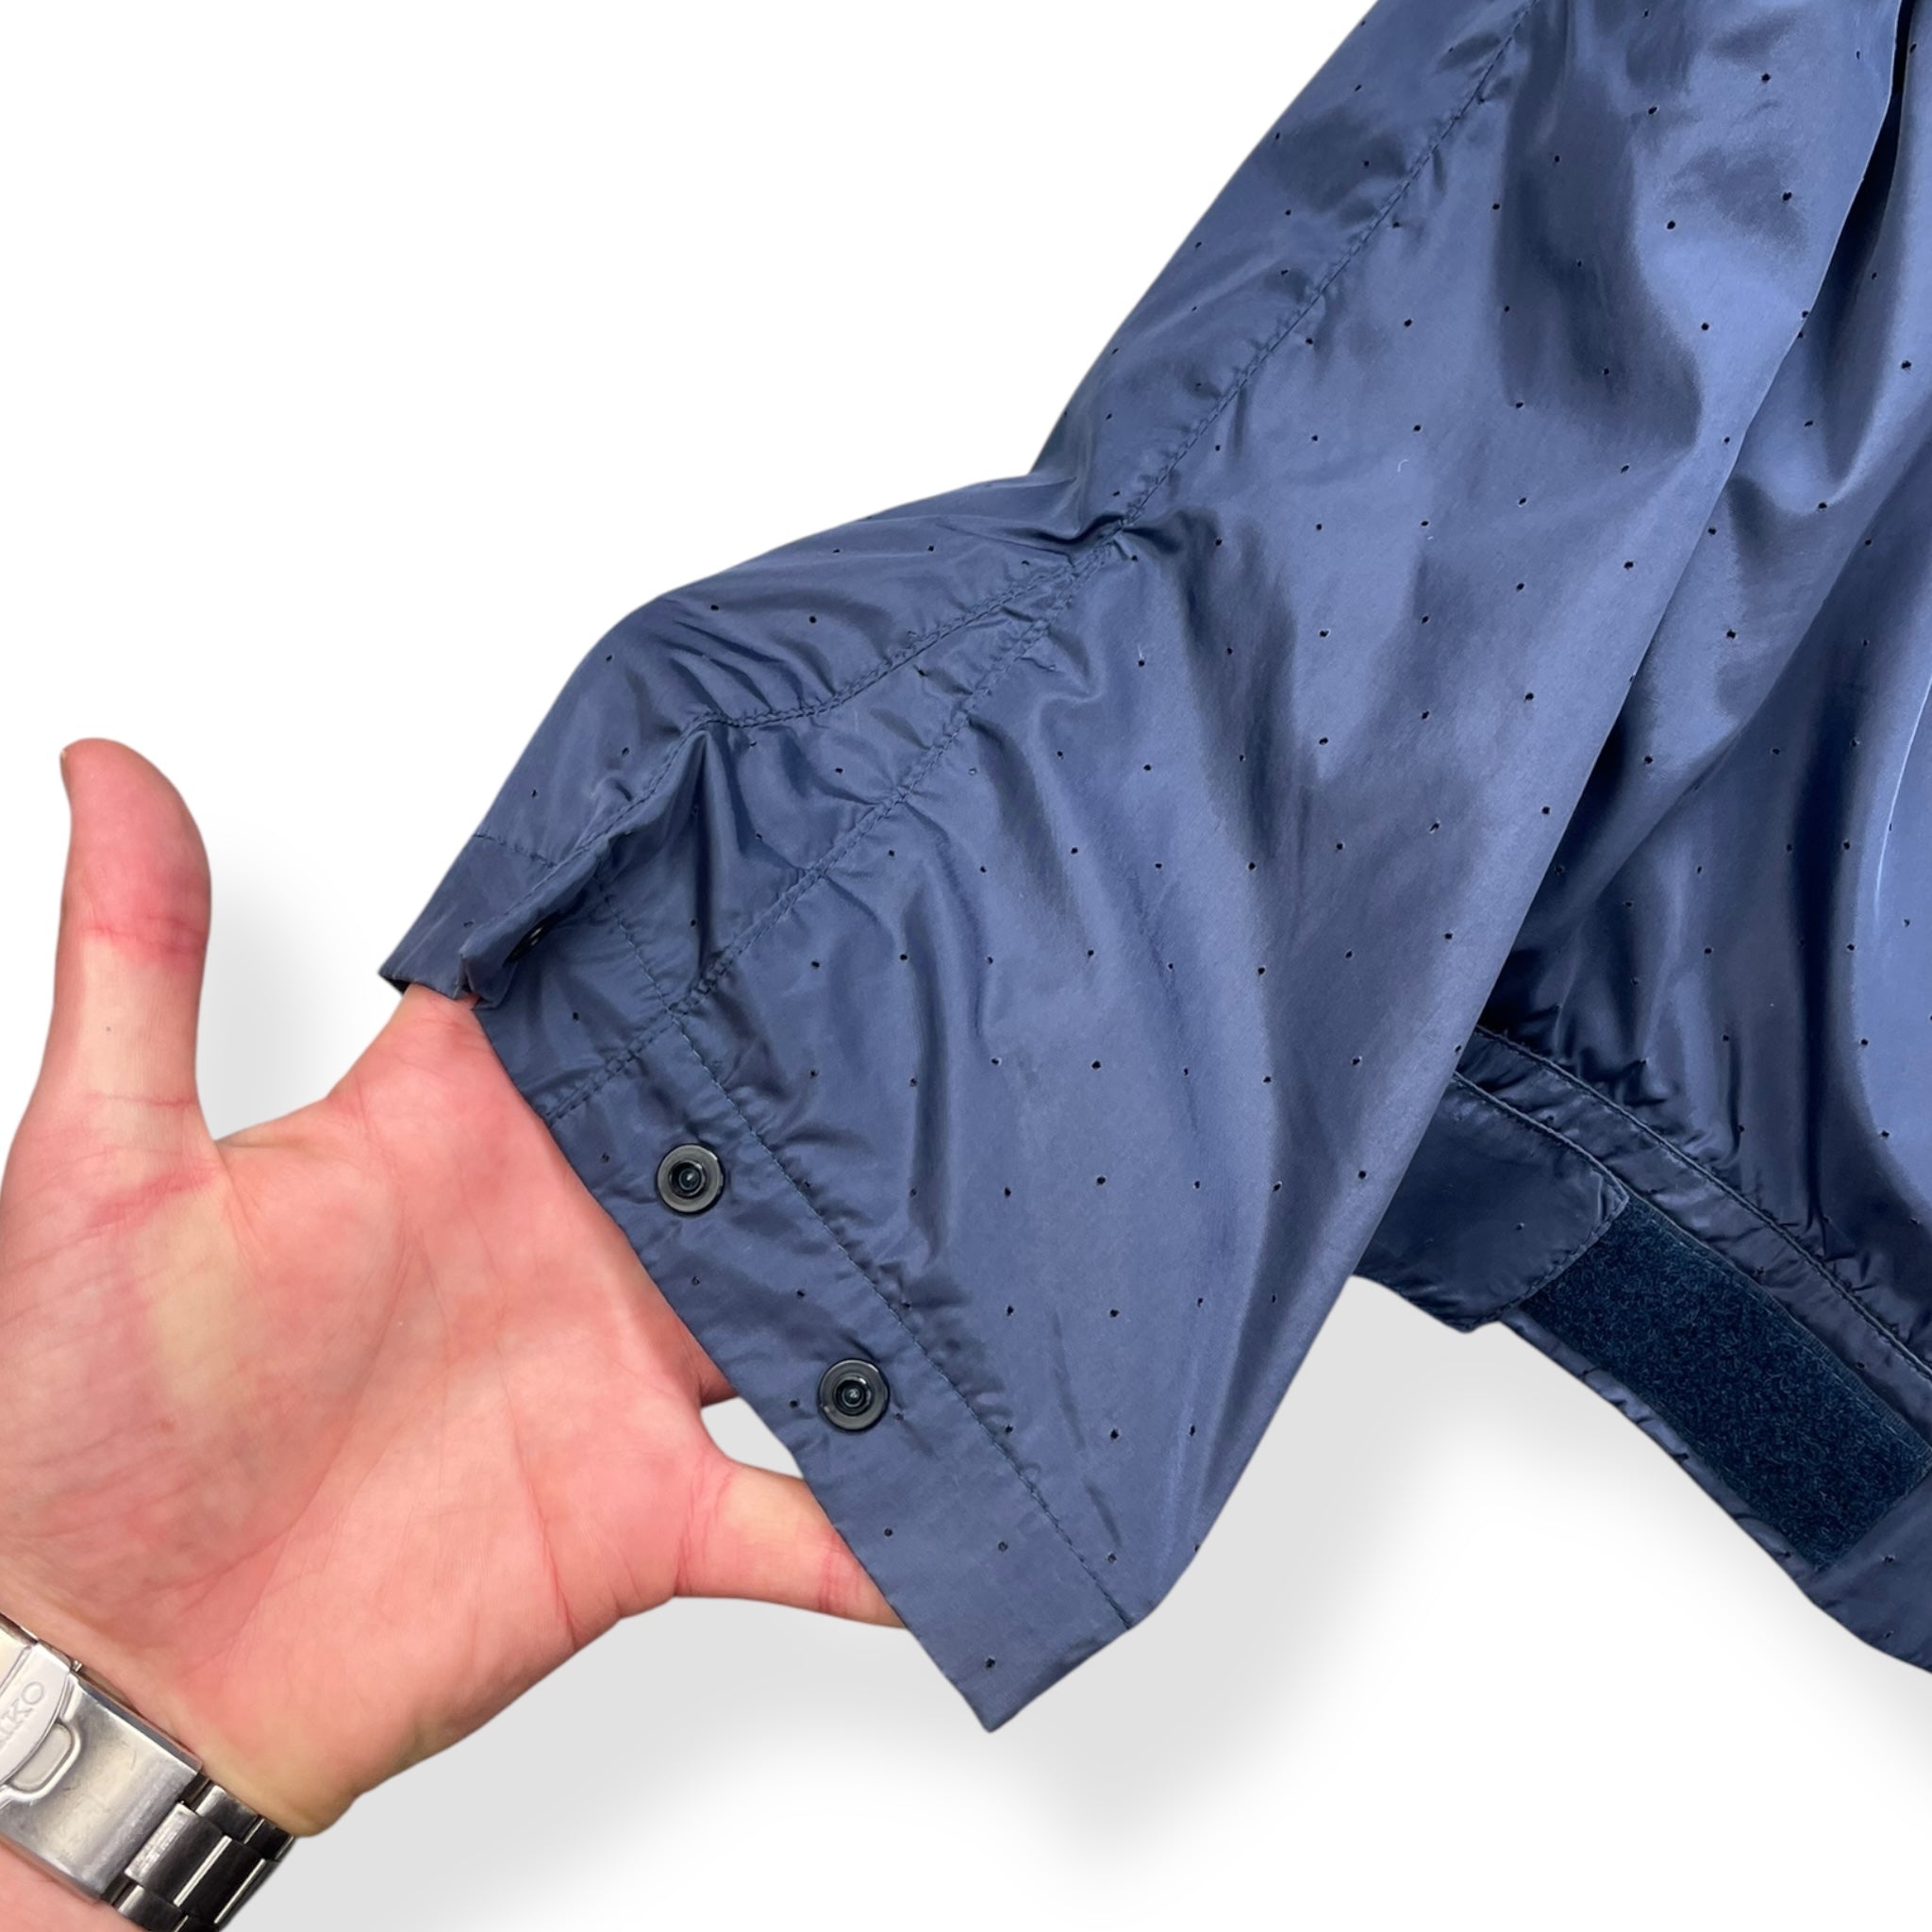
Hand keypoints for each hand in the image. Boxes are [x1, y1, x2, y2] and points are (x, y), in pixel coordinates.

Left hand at [0, 740, 893, 1873]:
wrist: (127, 1673)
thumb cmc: (87, 1429)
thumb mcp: (101, 1174)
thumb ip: (138, 965)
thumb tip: (111, 767)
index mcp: (453, 1135)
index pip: (589, 989)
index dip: (679, 914)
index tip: (783, 826)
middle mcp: (561, 1235)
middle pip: (730, 1123)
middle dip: (830, 1068)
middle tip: (960, 988)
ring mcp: (618, 1375)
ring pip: (800, 1298)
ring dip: (892, 1268)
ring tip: (1016, 1205)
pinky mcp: (646, 1515)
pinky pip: (804, 1521)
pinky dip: (886, 1527)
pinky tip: (976, 1489)